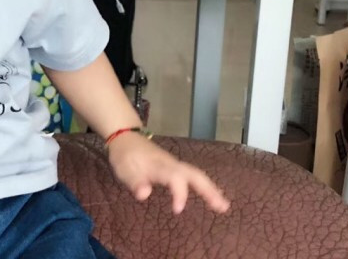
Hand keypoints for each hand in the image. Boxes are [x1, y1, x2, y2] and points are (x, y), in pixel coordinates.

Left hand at [107, 132, 229, 214]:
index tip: (177, 210)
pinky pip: (192, 176)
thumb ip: (134, 181)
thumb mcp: (124, 169)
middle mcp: (171, 164)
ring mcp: (174, 164)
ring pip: (196, 174)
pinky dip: (204, 185)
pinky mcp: (174, 167)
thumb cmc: (125, 155)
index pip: (175, 177)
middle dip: (208, 190)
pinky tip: (211, 195)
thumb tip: (144, 195)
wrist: (125, 136)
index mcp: (159, 165)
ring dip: (210, 189)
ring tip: (223, 205)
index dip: (179, 193)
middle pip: (194, 174)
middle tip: (223, 207)